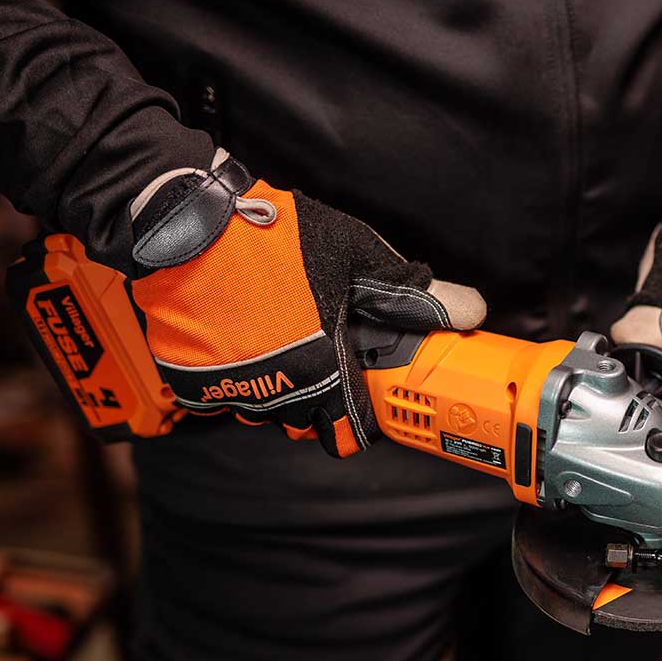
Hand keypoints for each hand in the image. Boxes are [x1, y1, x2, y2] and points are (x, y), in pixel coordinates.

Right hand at [127, 149, 485, 456]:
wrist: (189, 228)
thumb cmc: (276, 241)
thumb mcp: (356, 257)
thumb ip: (412, 294)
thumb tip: (472, 311)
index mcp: (323, 369)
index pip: (347, 432)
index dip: (357, 420)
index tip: (358, 401)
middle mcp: (278, 392)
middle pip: (305, 426)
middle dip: (316, 403)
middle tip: (317, 363)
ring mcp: (233, 390)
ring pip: (264, 413)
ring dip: (276, 392)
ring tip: (279, 346)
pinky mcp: (195, 382)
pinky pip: (223, 400)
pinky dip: (236, 381)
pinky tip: (243, 344)